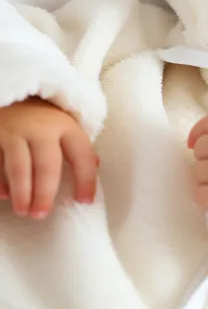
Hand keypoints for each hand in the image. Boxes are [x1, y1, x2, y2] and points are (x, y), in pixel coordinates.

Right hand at [0, 98, 98, 218]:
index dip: (86, 180)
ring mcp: (14, 132)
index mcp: (66, 128)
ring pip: (18, 166)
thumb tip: (97, 166)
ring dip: (22, 192)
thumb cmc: (44, 117)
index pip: (82, 156)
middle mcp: (41, 129)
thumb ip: (78, 147)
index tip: (85, 201)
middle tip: (42, 214)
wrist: (13, 94)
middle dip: (45, 192)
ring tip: (24, 211)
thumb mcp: (67, 125)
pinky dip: (0, 181)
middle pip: (46, 164)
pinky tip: (4, 196)